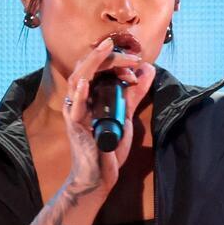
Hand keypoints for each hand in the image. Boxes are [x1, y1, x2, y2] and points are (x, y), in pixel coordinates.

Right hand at [63, 37, 155, 192]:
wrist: (100, 176)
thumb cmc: (108, 147)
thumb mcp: (125, 115)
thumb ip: (134, 93)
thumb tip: (148, 69)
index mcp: (90, 95)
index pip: (97, 67)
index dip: (116, 60)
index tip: (136, 63)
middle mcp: (80, 99)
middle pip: (86, 67)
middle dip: (106, 56)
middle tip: (122, 49)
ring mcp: (76, 112)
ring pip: (78, 79)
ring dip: (93, 63)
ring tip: (104, 49)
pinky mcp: (75, 126)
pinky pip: (76, 107)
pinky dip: (79, 93)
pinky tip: (85, 81)